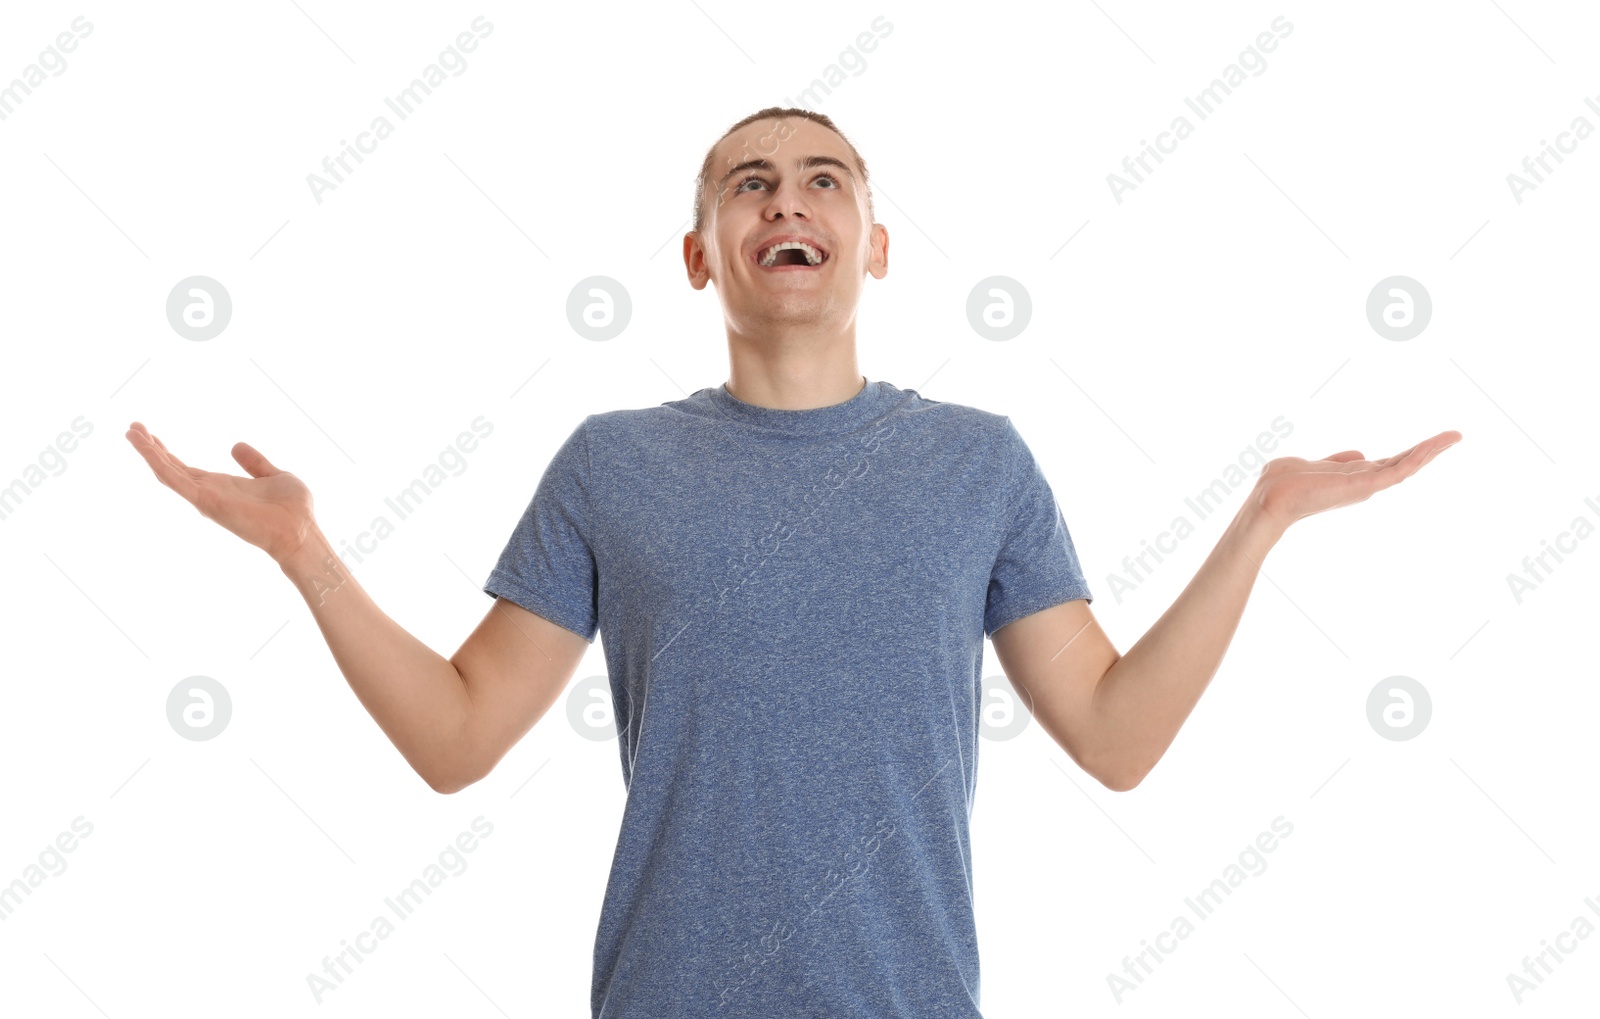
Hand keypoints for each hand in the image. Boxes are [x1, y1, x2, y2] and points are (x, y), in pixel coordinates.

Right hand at [125, 421, 316, 564]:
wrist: (301, 530)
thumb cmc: (293, 509)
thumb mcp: (274, 476)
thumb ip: (254, 463)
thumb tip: (236, 446)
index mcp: (222, 486)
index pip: (186, 468)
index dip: (167, 452)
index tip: (150, 434)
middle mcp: (209, 492)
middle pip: (171, 468)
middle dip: (151, 449)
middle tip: (132, 427)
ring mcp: (206, 498)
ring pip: (168, 473)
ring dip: (148, 453)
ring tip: (130, 432)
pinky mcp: (206, 502)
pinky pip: (176, 481)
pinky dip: (159, 463)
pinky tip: (146, 448)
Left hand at [1252, 430, 1461, 532]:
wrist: (1269, 499)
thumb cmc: (1283, 483)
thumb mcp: (1315, 464)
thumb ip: (1338, 461)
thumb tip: (1359, 454)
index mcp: (1354, 477)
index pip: (1389, 463)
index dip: (1412, 452)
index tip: (1433, 440)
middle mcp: (1363, 483)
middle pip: (1404, 464)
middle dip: (1430, 450)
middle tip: (1456, 436)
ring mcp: (1365, 486)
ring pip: (1406, 467)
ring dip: (1431, 451)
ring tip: (1454, 436)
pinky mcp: (1364, 487)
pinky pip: (1396, 471)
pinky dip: (1416, 458)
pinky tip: (1434, 446)